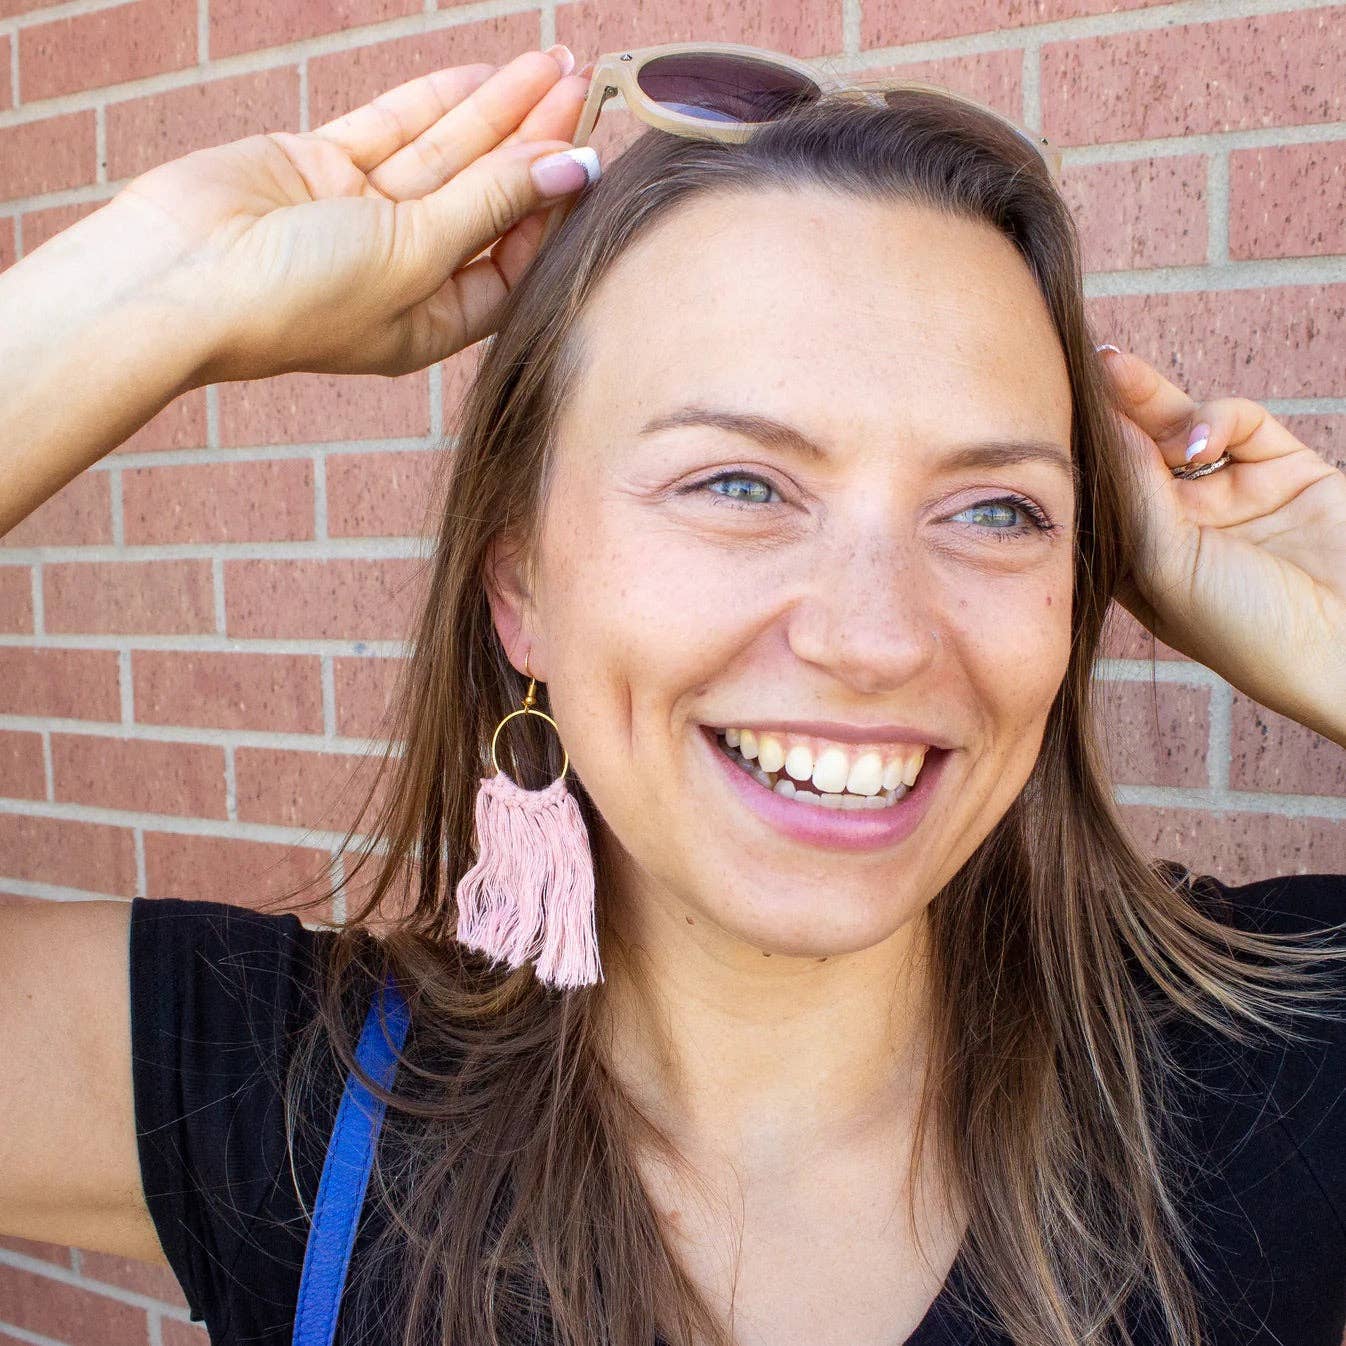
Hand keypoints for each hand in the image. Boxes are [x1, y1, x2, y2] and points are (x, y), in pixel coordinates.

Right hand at [99, 48, 591, 381]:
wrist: (176, 280)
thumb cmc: (298, 297)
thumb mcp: (415, 253)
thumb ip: (491, 202)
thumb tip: (570, 165)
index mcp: (432, 321)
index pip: (512, 262)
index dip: (551, 209)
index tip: (588, 155)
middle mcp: (403, 272)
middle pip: (485, 199)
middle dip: (534, 143)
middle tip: (582, 89)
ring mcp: (361, 218)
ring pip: (445, 156)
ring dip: (496, 112)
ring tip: (551, 64)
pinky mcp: (322, 169)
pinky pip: (392, 131)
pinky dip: (435, 102)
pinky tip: (485, 76)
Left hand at [1101, 346, 1345, 745]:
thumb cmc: (1245, 630)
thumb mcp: (1165, 565)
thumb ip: (1134, 493)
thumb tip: (1104, 425)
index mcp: (1141, 567)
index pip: (1100, 497)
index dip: (1078, 456)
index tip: (1042, 413)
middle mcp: (1183, 530)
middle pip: (1134, 455)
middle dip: (1110, 409)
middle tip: (1082, 365)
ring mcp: (1234, 499)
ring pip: (1182, 429)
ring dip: (1153, 402)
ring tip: (1123, 381)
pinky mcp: (1287, 470)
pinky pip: (1241, 423)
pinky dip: (1215, 418)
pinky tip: (1196, 442)